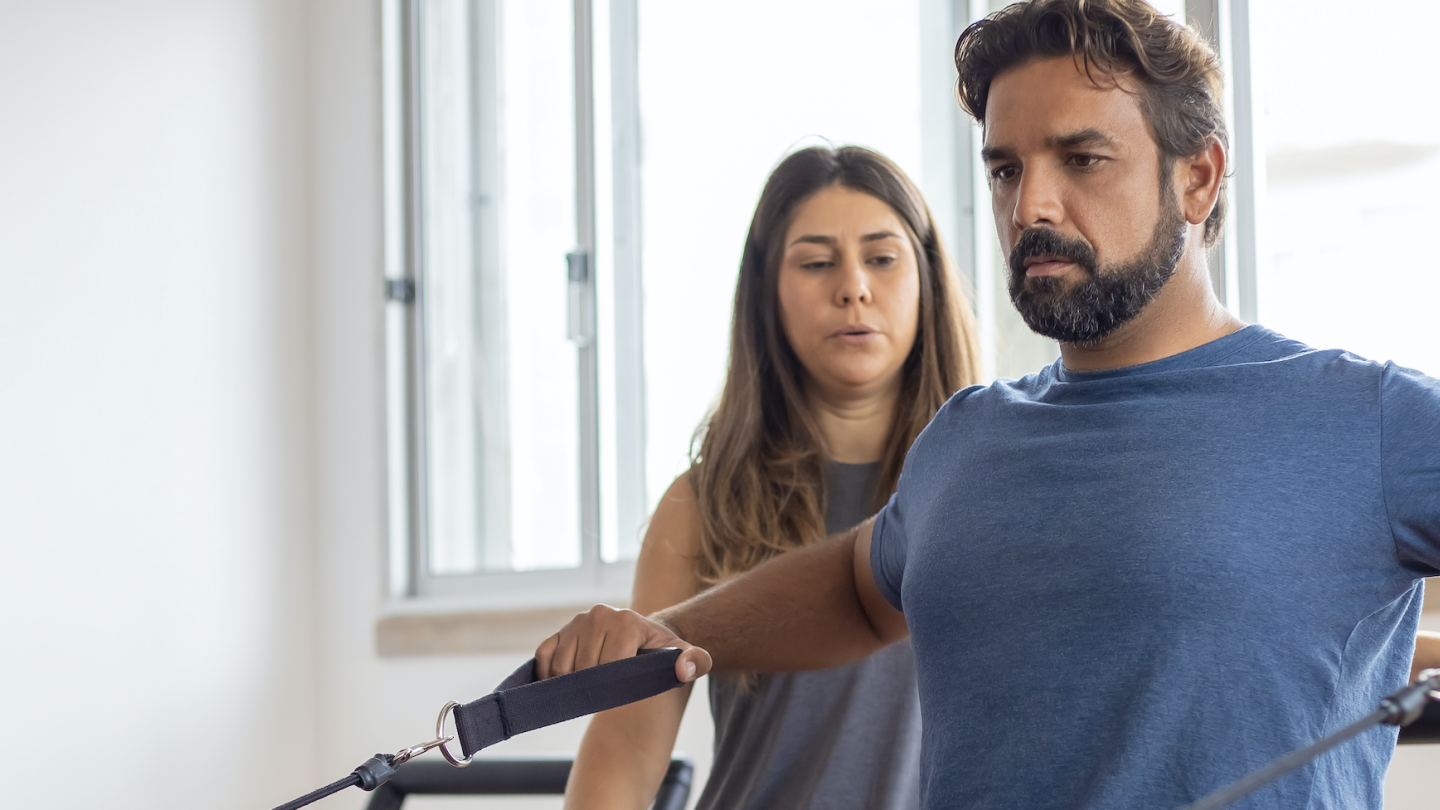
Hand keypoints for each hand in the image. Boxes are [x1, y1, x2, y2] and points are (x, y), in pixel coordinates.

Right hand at [535, 603, 712, 682]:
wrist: (644, 638)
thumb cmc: (662, 652)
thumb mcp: (683, 655)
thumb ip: (694, 662)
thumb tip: (683, 669)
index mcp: (627, 621)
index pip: (609, 666)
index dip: (614, 687)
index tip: (623, 693)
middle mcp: (599, 615)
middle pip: (583, 669)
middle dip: (594, 687)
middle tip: (609, 692)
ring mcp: (577, 622)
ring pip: (561, 667)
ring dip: (572, 684)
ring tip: (592, 687)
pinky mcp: (559, 632)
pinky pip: (544, 658)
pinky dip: (549, 675)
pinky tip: (567, 683)